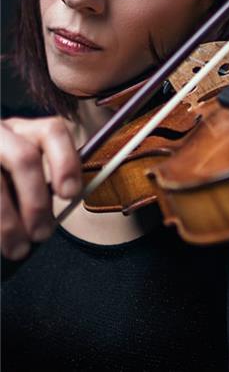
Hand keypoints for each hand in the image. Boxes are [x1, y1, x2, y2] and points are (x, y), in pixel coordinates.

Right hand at [0, 116, 80, 259]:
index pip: (52, 132)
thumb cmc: (7, 183)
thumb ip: (40, 189)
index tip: (70, 195)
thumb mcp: (24, 178)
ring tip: (18, 249)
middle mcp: (0, 134)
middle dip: (36, 201)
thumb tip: (50, 220)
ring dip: (8, 222)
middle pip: (24, 158)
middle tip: (42, 234)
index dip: (65, 163)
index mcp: (24, 132)